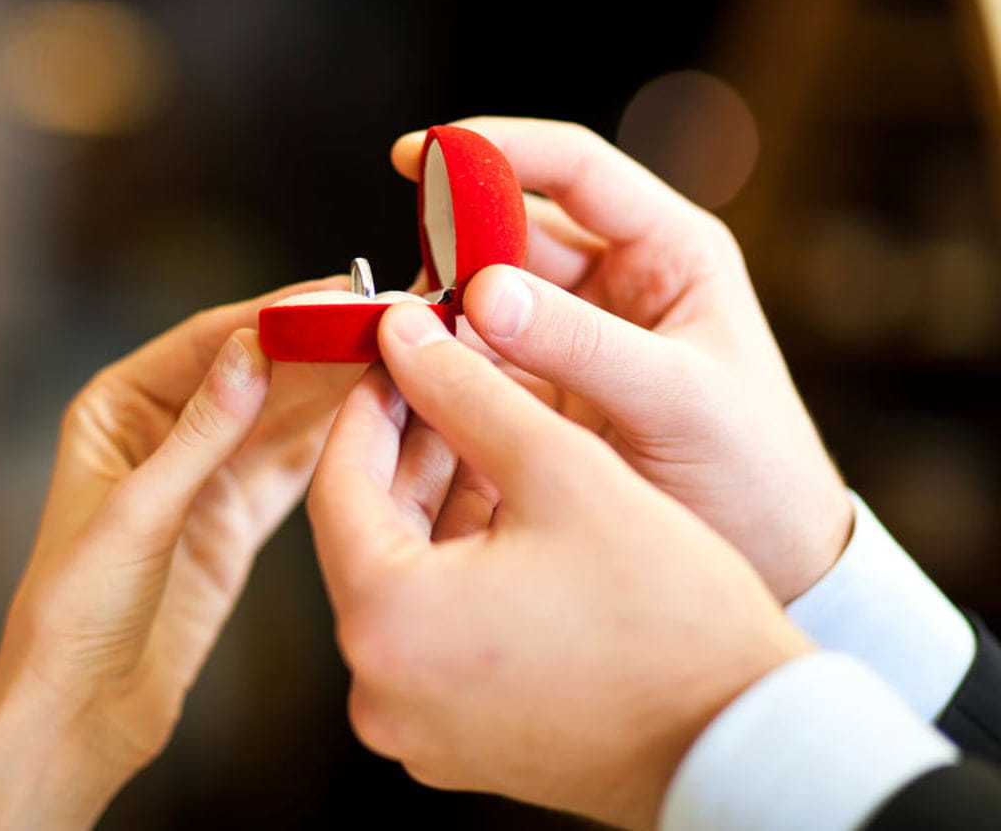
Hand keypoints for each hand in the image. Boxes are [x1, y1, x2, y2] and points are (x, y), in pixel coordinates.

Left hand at [0, 277, 360, 828]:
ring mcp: (204, 476)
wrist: (86, 709)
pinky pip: (290, 467)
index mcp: (117, 409)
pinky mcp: (236, 519)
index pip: (208, 342)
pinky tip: (373, 417)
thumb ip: (203, 432)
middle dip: (317, 348)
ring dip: (334, 391)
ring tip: (394, 360)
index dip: (275, 315)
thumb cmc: (75, 612)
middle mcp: (163, 432)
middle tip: (384, 323)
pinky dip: (330, 444)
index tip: (337, 296)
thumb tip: (252, 349)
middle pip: (255, 372)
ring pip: (281, 418)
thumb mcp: (139, 512)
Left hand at [308, 303, 812, 829]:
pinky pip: (435, 633)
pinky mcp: (458, 742)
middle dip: (409, 452)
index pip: (337, 486)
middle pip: (370, 536)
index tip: (397, 359)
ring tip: (484, 431)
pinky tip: (504, 506)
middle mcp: (380, 687)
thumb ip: (465, 391)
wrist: (742, 737)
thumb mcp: (557, 468)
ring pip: (406, 583)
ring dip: (438, 504)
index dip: (369, 409)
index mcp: (385, 623)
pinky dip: (459, 567)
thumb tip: (405, 338)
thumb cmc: (663, 609)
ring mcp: (417, 725)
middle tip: (444, 382)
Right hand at [391, 118, 851, 601]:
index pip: (574, 169)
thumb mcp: (679, 399)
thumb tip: (480, 292)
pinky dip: (444, 364)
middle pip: (511, 232)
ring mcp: (578, 337)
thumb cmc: (754, 472)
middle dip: (450, 248)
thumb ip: (583, 344)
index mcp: (670, 251)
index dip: (494, 149)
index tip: (417, 153)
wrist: (774, 564)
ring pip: (485, 296)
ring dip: (439, 311)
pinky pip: (480, 359)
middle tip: (399, 287)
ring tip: (399, 342)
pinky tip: (413, 381)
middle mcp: (618, 281)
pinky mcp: (547, 391)